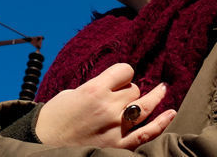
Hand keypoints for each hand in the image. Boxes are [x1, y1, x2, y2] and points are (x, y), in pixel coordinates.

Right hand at [34, 63, 176, 148]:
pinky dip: (161, 123)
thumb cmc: (55, 117)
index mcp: (94, 90)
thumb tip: (115, 85)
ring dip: (154, 97)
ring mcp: (116, 127)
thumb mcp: (72, 93)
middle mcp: (108, 107)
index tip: (120, 77)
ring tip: (163, 89)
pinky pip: (147, 133)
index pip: (124, 71)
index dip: (123, 73)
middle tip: (119, 95)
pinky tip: (171, 112)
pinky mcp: (119, 145)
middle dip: (129, 90)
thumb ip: (96, 87)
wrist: (45, 144)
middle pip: (134, 89)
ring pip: (144, 105)